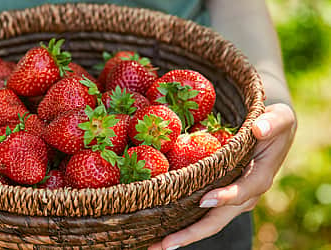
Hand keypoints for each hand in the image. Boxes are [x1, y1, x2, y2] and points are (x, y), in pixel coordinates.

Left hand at [148, 103, 296, 249]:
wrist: (270, 133)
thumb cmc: (273, 123)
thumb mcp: (279, 117)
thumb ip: (273, 122)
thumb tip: (260, 129)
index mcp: (259, 177)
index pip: (244, 191)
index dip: (226, 197)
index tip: (205, 200)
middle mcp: (244, 196)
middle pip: (218, 220)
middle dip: (192, 233)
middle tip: (165, 244)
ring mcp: (231, 200)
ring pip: (206, 222)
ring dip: (182, 235)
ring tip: (155, 245)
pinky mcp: (219, 198)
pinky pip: (200, 214)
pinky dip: (181, 223)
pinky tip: (159, 230)